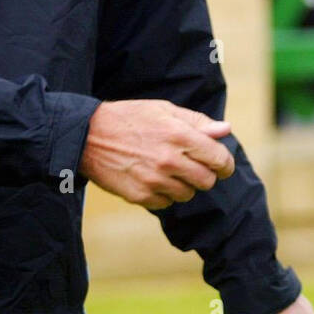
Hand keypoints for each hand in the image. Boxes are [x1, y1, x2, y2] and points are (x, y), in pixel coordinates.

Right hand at [79, 99, 234, 209]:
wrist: (88, 136)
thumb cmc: (130, 118)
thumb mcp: (164, 110)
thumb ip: (197, 122)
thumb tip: (225, 130)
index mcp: (180, 136)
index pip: (219, 159)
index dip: (225, 164)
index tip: (222, 165)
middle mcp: (170, 160)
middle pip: (207, 181)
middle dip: (205, 175)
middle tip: (193, 166)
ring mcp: (154, 181)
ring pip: (187, 194)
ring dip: (184, 185)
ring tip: (168, 170)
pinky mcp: (140, 196)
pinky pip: (166, 203)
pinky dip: (164, 194)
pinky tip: (152, 178)